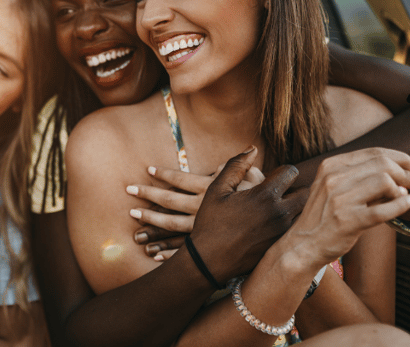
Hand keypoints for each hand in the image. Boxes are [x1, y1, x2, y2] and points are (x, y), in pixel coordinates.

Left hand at [128, 162, 265, 259]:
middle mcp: (202, 209)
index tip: (147, 170)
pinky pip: (184, 250)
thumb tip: (236, 155)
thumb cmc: (266, 200)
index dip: (164, 174)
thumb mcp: (256, 178)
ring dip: (152, 229)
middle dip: (148, 198)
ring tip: (135, 234)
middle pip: (169, 203)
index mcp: (210, 190)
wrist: (280, 228)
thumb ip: (240, 167)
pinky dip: (168, 252)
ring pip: (172, 228)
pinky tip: (154, 254)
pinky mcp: (209, 245)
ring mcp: (204, 229)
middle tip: (129, 193)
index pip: (181, 179)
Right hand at [188, 147, 303, 280]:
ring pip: (307, 213)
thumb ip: (236, 165)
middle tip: (283, 194)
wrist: (209, 262)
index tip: (274, 178)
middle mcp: (280, 214)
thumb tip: (252, 148)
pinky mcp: (284, 247)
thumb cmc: (210, 223)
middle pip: (306, 192)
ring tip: (281, 211)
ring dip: (298, 209)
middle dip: (296, 189)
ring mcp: (284, 233)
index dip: (283, 171)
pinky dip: (294, 226)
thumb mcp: (217, 190)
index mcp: (265, 196)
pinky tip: (276, 227)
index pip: (292, 172)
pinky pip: (300, 231)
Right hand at [283, 148, 409, 269]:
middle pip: (381, 164)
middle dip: (406, 172)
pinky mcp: (348, 220)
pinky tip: (408, 204)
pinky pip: (383, 210)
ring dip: (402, 189)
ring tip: (406, 196)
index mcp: (330, 166)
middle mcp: (333, 179)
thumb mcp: (332, 188)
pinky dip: (401, 205)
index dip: (399, 157)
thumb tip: (398, 172)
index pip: (372, 152)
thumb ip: (358, 177)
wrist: (303, 244)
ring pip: (384, 182)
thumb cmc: (322, 217)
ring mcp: (340, 199)